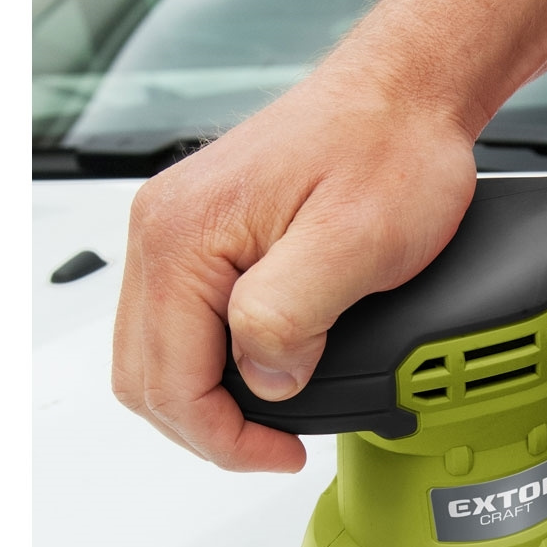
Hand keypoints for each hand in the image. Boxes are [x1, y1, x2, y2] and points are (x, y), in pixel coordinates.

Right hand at [114, 64, 477, 471]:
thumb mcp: (353, 242)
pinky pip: (180, 325)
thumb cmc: (387, 148)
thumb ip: (290, 316)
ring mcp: (175, 232)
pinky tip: (264, 372)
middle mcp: (161, 231)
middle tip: (275, 447)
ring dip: (207, 400)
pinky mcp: (200, 236)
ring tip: (271, 417)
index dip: (224, 438)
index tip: (282, 453)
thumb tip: (263, 378)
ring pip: (155, 356)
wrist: (403, 94)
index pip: (167, 380)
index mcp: (181, 235)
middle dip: (208, 428)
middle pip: (144, 377)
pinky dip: (213, 365)